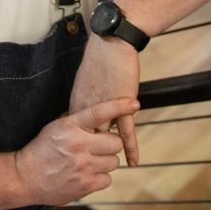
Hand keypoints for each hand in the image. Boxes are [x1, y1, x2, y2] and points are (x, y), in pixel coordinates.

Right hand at [14, 97, 134, 205]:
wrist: (25, 177)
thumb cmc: (41, 150)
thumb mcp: (55, 127)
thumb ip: (76, 120)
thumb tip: (96, 113)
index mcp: (71, 127)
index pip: (100, 112)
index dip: (119, 106)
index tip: (133, 103)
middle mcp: (79, 145)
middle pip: (114, 141)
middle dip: (110, 144)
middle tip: (101, 146)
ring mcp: (83, 166)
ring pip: (114, 161)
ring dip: (106, 161)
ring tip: (92, 161)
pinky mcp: (85, 184)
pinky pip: (108, 179)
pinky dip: (101, 177)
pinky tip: (89, 173)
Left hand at [70, 33, 139, 166]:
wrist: (111, 43)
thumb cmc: (98, 57)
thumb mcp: (85, 80)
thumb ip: (84, 97)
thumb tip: (83, 106)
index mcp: (78, 103)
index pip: (76, 132)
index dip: (79, 143)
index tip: (77, 152)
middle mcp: (88, 110)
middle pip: (89, 139)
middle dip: (91, 152)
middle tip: (90, 166)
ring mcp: (105, 110)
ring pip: (106, 138)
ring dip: (109, 151)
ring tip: (109, 166)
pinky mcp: (121, 106)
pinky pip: (126, 132)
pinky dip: (131, 148)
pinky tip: (133, 162)